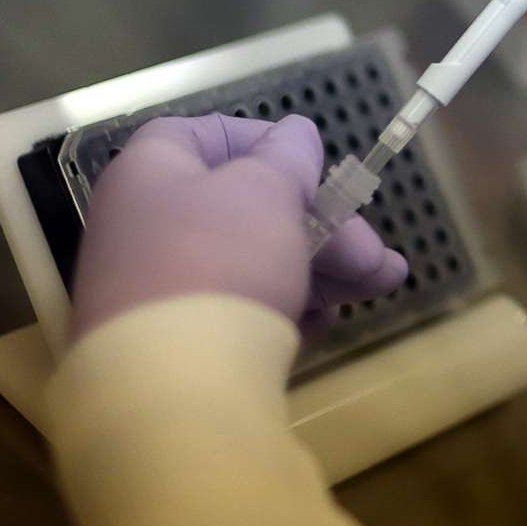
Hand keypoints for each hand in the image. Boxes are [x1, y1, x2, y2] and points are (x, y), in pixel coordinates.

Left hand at [71, 113, 408, 338]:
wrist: (172, 390)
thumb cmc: (219, 260)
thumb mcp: (268, 189)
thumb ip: (288, 156)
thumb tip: (294, 135)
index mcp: (151, 173)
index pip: (204, 135)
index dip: (264, 141)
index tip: (311, 164)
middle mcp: (146, 227)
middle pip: (246, 207)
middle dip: (324, 225)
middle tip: (372, 252)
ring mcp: (157, 291)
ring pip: (251, 262)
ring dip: (322, 267)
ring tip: (380, 284)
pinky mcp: (174, 346)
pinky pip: (236, 312)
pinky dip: (282, 309)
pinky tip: (323, 325)